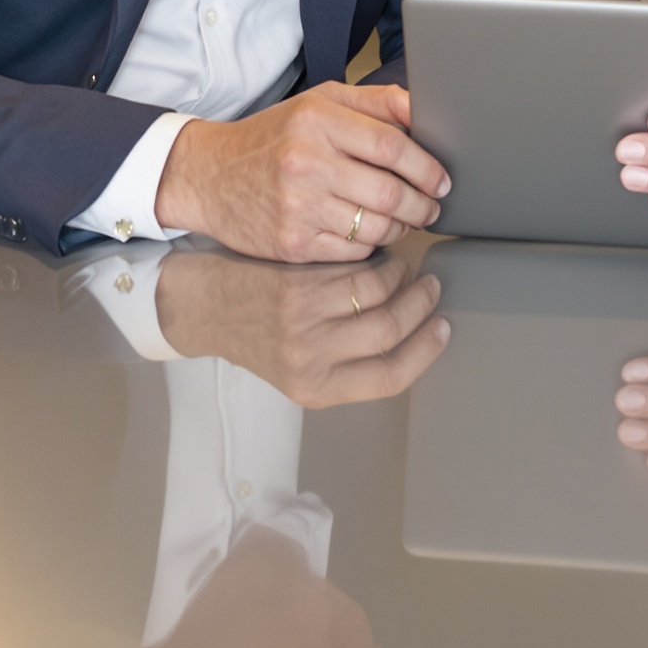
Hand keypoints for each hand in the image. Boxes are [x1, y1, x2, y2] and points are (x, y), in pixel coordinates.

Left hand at [154, 248, 450, 408]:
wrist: (205, 308)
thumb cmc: (257, 335)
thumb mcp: (300, 370)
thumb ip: (348, 363)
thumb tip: (410, 337)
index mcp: (317, 390)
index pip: (390, 378)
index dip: (425, 352)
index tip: (442, 329)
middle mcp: (311, 361)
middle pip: (389, 333)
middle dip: (420, 308)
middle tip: (430, 290)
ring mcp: (303, 322)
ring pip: (378, 296)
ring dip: (403, 279)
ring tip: (407, 270)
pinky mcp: (296, 287)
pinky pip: (355, 271)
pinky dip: (377, 262)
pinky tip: (380, 257)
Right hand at [156, 82, 448, 262]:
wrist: (209, 176)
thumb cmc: (273, 137)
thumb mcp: (319, 103)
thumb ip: (374, 102)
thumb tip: (423, 108)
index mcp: (317, 121)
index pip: (391, 146)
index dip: (426, 166)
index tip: (442, 179)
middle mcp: (306, 163)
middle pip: (389, 192)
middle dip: (422, 203)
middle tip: (433, 206)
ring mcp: (297, 207)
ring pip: (375, 226)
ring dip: (403, 227)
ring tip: (408, 220)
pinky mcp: (292, 243)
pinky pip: (353, 251)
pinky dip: (373, 245)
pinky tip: (373, 233)